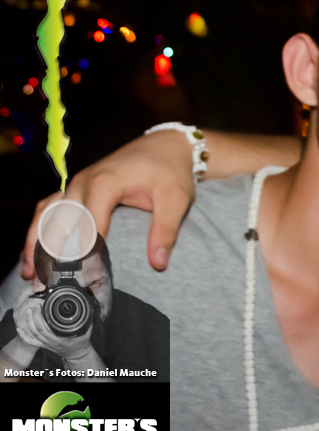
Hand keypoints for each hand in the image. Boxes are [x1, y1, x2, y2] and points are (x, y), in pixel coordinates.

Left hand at [15, 291, 94, 360]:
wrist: (77, 355)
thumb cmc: (82, 343)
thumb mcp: (87, 332)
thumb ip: (87, 321)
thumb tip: (90, 308)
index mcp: (59, 339)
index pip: (45, 328)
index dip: (40, 317)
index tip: (41, 305)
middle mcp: (50, 342)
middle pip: (36, 329)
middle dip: (33, 316)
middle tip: (35, 306)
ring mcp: (45, 344)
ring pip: (32, 334)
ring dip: (28, 322)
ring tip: (28, 311)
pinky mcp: (43, 345)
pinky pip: (30, 341)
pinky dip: (23, 336)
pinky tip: (18, 329)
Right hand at [21, 130, 194, 277]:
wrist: (165, 145)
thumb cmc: (170, 171)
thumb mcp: (176, 199)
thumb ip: (165, 231)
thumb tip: (158, 263)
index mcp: (104, 183)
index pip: (89, 228)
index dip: (88, 258)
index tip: (89, 283)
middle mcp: (82, 182)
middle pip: (58, 223)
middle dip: (50, 255)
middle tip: (47, 285)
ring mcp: (75, 184)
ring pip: (46, 215)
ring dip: (35, 243)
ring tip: (31, 274)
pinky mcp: (75, 188)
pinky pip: (49, 208)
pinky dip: (39, 229)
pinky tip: (36, 252)